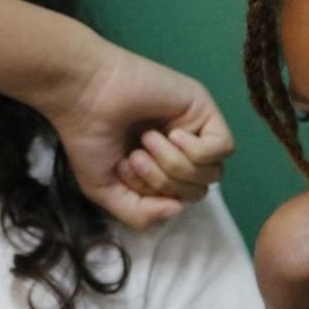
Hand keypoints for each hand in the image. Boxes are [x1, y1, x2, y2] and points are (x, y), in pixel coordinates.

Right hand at [40, 42, 233, 228]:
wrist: (85, 95)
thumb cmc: (89, 137)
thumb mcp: (107, 191)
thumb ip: (141, 213)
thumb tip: (177, 209)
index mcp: (160, 166)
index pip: (179, 199)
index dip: (154, 195)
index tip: (124, 168)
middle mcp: (180, 148)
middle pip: (198, 189)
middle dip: (164, 183)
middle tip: (135, 157)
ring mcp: (194, 127)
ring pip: (212, 172)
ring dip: (175, 165)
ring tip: (147, 141)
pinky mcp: (203, 108)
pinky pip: (223, 148)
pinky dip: (196, 151)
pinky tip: (171, 134)